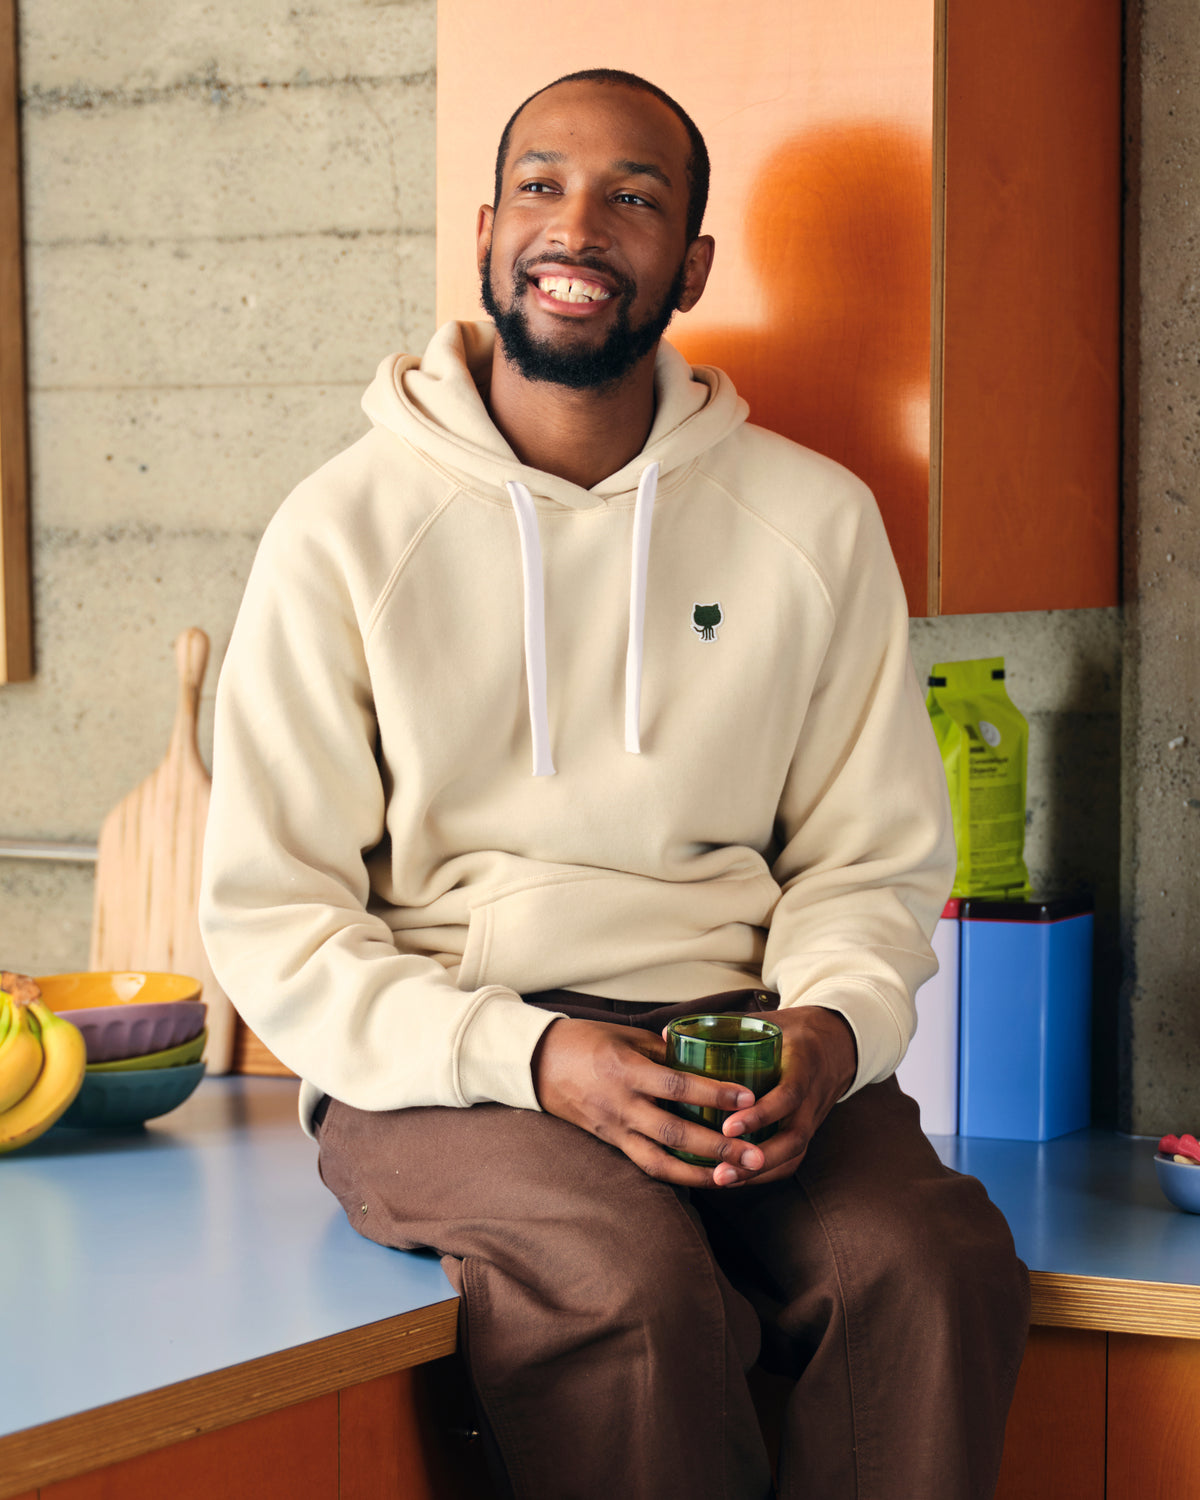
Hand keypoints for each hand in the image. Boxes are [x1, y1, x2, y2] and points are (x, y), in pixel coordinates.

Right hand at [531, 1018, 772, 1187]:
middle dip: (718, 1148)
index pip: (677, 1085)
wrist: (536, 1064)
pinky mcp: (611, 1143)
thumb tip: (701, 1054)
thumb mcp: (624, 1035)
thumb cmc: (583, 1041)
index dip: (714, 1094)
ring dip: (703, 1173)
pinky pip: (648, 1165)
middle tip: (756, 1156)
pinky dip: (679, 1175)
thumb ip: (663, 1049)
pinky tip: (706, 1179)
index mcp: (627, 1071)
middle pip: (676, 1133)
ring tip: (738, 1178)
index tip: (748, 1097)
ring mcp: (615, 1129)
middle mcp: (622, 1105)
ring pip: (662, 1162)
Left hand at [705, 1006, 857, 1187]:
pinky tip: (736, 1179)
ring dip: (759, 1172)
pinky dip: (765, 1173)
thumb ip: (720, 1028)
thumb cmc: (789, 1031)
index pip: (787, 1095)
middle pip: (794, 1138)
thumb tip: (664, 1034)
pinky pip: (792, 1159)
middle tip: (721, 1169)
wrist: (836, 1042)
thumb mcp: (763, 1022)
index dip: (761, 1115)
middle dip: (758, 1159)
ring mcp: (813, 1118)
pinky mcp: (808, 1130)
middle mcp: (812, 1097)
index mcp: (802, 1064)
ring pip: (794, 1154)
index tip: (728, 1127)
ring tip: (722, 1180)